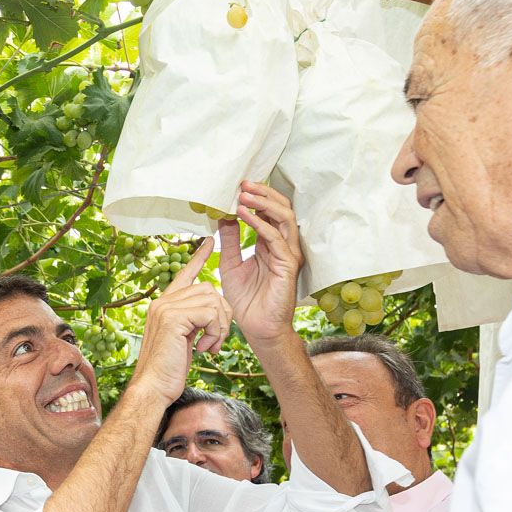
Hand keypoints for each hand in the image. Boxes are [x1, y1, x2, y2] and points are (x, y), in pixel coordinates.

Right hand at [128, 237, 233, 405]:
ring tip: (211, 346)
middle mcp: (162, 301)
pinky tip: (205, 349)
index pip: (184, 273)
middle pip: (209, 288)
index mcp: (164, 305)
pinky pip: (210, 313)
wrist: (153, 387)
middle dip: (222, 314)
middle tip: (216, 340)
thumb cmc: (169, 370)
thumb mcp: (183, 340)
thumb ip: (193, 321)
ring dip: (220, 326)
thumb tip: (212, 310)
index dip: (198, 258)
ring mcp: (165, 308)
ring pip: (213, 299)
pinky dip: (215, 332)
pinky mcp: (173, 318)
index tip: (209, 241)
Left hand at [217, 181, 304, 344]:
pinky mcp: (288, 265)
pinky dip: (260, 224)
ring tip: (244, 194)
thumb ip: (229, 241)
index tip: (237, 185)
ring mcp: (288, 254)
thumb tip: (223, 216)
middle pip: (281, 208)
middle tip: (242, 183)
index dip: (256, 196)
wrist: (257, 328)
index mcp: (270, 243)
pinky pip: (276, 238)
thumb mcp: (230, 264)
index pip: (269, 211)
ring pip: (284, 217)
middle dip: (262, 193)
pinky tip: (244, 216)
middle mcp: (283, 245)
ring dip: (263, 203)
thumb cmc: (246, 300)